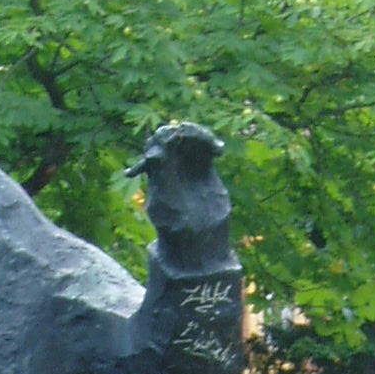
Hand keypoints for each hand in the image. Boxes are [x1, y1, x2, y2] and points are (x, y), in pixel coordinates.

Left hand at [128, 122, 233, 271]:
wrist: (197, 242)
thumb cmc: (176, 229)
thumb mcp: (164, 204)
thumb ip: (160, 178)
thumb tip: (155, 152)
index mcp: (157, 171)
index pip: (156, 142)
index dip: (165, 136)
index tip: (176, 140)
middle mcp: (171, 165)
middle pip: (174, 135)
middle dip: (184, 131)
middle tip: (195, 136)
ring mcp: (188, 165)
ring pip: (191, 137)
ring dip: (200, 134)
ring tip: (212, 146)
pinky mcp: (205, 168)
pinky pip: (206, 146)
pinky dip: (212, 143)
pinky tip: (218, 152)